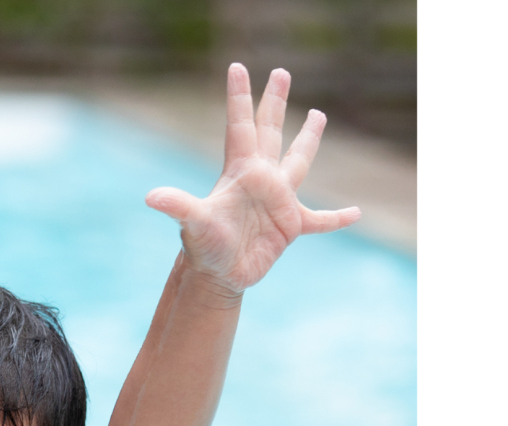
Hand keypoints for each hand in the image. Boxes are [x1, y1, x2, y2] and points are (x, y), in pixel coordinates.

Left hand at [146, 64, 359, 292]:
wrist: (217, 276)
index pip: (240, 126)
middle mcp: (261, 180)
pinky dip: (337, 218)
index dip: (240, 98)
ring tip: (317, 115)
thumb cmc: (203, 247)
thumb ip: (178, 206)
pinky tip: (356, 213)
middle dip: (275, 103)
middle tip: (281, 73)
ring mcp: (277, 201)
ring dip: (307, 140)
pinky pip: (320, 220)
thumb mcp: (193, 223)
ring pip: (297, 163)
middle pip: (270, 132)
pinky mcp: (290, 226)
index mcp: (240, 172)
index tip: (236, 67)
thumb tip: (151, 197)